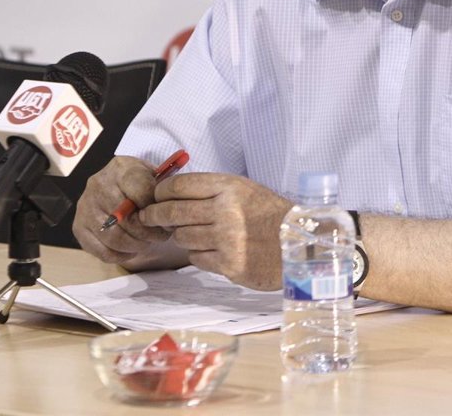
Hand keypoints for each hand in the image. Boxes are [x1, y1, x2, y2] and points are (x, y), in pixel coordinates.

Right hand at [73, 157, 173, 265]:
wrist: (114, 182)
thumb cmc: (138, 181)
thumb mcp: (152, 175)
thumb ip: (160, 191)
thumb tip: (167, 217)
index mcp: (121, 168)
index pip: (142, 193)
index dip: (157, 210)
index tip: (167, 218)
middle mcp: (98, 185)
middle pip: (127, 219)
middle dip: (149, 233)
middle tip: (161, 236)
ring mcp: (85, 207)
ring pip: (115, 238)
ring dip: (136, 245)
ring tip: (147, 242)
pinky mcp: (79, 227)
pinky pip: (102, 251)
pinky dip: (121, 255)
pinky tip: (131, 250)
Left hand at [139, 173, 293, 290]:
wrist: (301, 243)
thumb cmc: (272, 215)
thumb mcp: (246, 190)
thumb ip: (214, 191)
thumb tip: (174, 195)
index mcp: (230, 187)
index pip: (179, 186)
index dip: (161, 192)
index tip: (157, 197)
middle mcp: (225, 211)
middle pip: (172, 212)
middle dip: (156, 215)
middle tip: (150, 217)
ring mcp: (226, 239)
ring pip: (182, 237)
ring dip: (182, 236)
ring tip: (195, 234)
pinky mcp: (228, 264)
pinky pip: (196, 257)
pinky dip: (198, 254)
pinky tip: (212, 249)